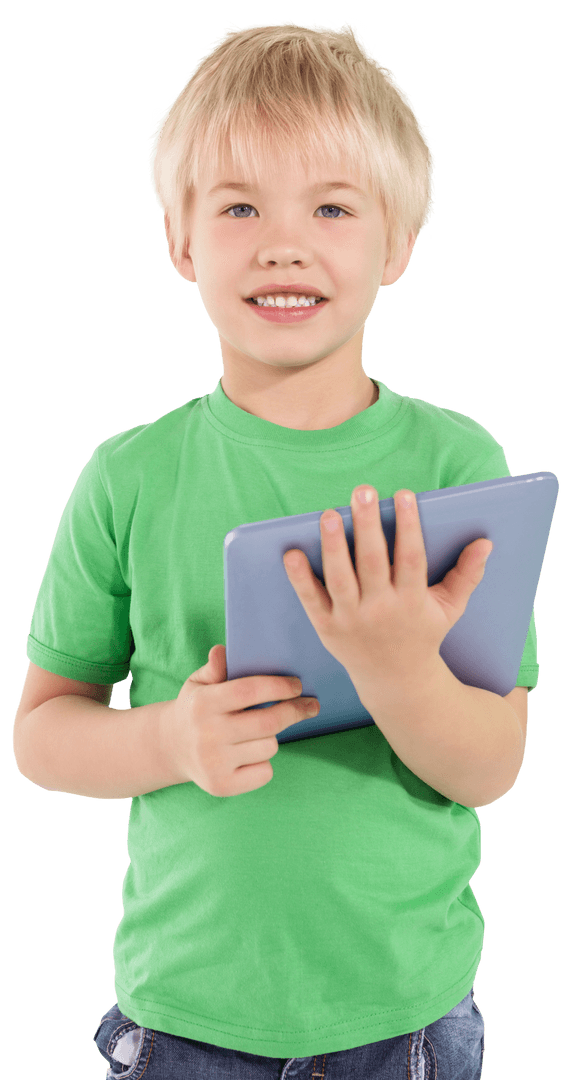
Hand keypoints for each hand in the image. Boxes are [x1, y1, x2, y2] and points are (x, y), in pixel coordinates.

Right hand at [169, 645, 318, 796]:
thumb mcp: (199, 683)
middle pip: (268, 723)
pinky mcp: (221, 786)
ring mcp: (214, 763)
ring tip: (262, 731)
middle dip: (295, 711)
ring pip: (269, 747)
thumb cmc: (196, 708)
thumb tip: (222, 651)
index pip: (248, 691)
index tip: (298, 685)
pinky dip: (264, 762)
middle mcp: (206, 734)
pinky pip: (264, 772)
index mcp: (202, 704)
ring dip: (273, 737)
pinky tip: (251, 754)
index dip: (278, 686)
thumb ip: (215, 667)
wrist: (171, 748)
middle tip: (310, 705)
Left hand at [282, 486, 492, 691]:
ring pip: (341, 578)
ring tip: (328, 514)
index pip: (411, 558)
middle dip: (367, 525)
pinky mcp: (327, 628)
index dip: (408, 526)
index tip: (404, 494)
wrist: (395, 680)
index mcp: (412, 601)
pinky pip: (312, 599)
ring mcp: (351, 619)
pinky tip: (291, 553)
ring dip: (333, 546)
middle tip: (362, 492)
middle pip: (373, 563)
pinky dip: (300, 578)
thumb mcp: (450, 608)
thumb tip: (485, 542)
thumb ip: (467, 575)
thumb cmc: (422, 634)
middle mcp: (381, 610)